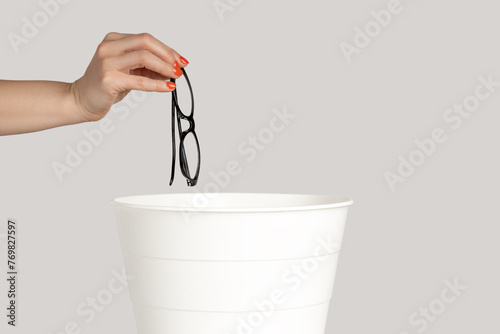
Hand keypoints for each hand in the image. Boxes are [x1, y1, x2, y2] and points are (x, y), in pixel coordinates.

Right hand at [71, 32, 188, 121]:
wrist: (81, 99)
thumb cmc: (105, 85)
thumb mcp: (128, 71)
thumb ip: (147, 67)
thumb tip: (172, 69)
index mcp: (113, 40)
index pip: (146, 39)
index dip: (166, 49)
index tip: (180, 60)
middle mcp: (109, 47)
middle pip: (146, 43)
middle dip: (167, 55)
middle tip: (179, 67)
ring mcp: (107, 62)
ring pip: (144, 58)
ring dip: (164, 67)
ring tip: (175, 76)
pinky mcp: (109, 79)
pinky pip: (140, 80)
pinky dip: (157, 84)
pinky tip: (168, 87)